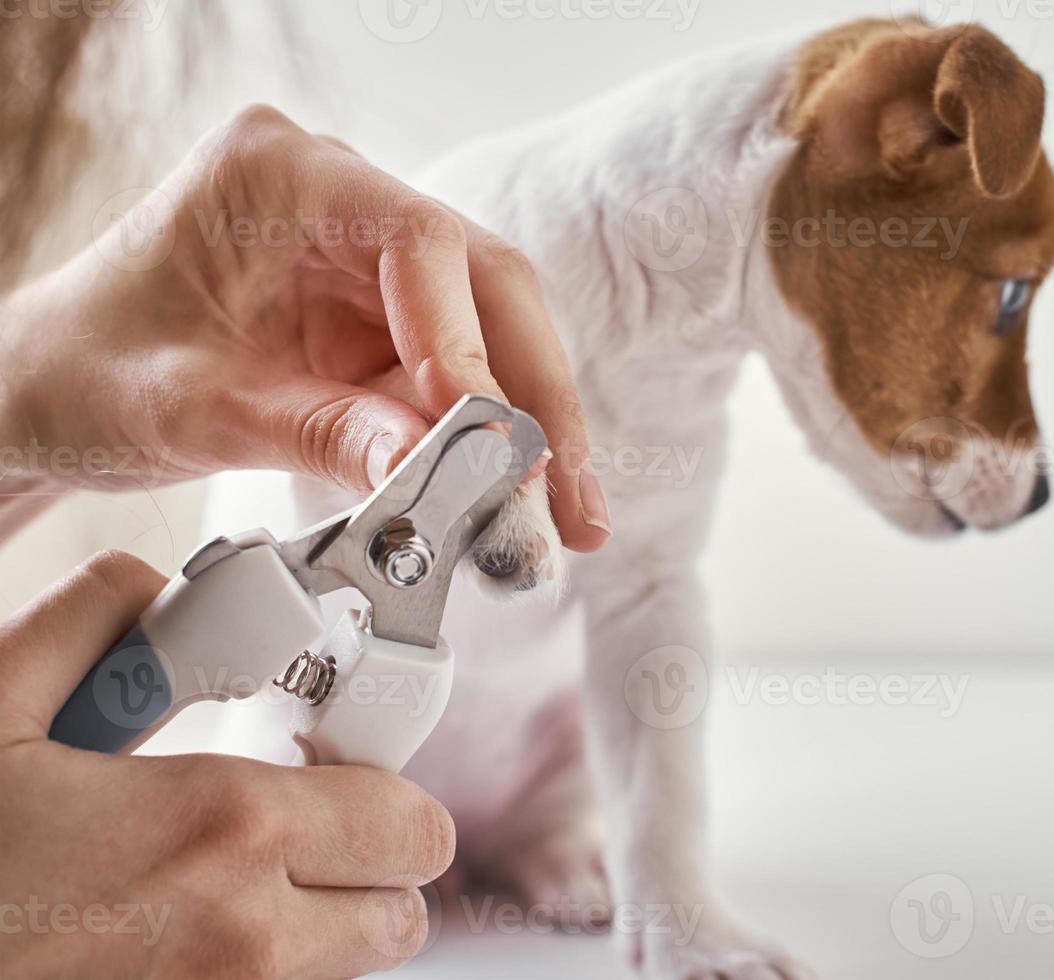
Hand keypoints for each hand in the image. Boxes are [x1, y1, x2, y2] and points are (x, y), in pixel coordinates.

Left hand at [0, 104, 609, 550]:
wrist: (41, 393)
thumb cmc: (82, 374)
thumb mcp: (193, 410)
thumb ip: (323, 433)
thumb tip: (440, 475)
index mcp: (282, 178)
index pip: (422, 244)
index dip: (470, 344)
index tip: (490, 443)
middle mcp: (341, 202)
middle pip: (486, 283)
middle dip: (536, 396)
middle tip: (573, 498)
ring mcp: (365, 260)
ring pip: (490, 330)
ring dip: (527, 428)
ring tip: (561, 517)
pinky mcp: (376, 317)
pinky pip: (455, 371)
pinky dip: (483, 441)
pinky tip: (509, 498)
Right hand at [0, 552, 455, 976]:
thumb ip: (84, 621)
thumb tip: (150, 589)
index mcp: (221, 832)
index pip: (411, 822)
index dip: (380, 782)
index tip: (327, 759)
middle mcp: (245, 941)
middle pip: (402, 910)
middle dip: (370, 857)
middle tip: (295, 816)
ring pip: (345, 965)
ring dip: (319, 914)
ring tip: (223, 869)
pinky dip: (259, 961)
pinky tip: (173, 921)